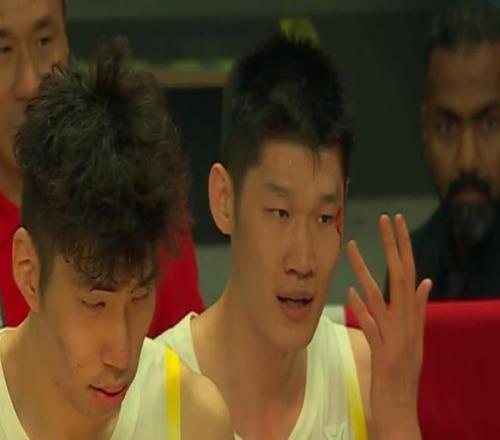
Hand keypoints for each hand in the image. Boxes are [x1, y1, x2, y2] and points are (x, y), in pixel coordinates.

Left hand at [347, 214, 430, 438]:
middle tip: (386, 218)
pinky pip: (371, 325)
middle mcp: (406, 320)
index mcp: (411, 314)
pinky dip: (362, 308)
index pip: (409, 271)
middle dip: (393, 246)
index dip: (403, 246)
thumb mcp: (414, 335)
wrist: (400, 402)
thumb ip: (417, 307)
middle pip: (399, 275)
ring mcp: (394, 335)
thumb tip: (426, 281)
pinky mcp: (382, 350)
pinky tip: (351, 292)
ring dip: (365, 270)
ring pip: (379, 296)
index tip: (396, 221)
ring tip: (352, 246)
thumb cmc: (403, 367)